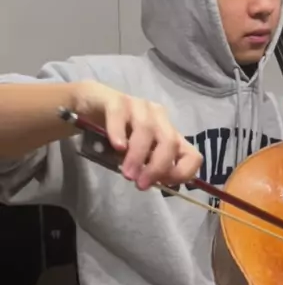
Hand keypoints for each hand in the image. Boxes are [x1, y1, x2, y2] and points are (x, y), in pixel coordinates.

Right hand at [73, 80, 202, 189]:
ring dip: (138, 156)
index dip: (182, 172)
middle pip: (170, 142)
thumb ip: (147, 168)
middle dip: (158, 166)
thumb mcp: (136, 156)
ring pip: (146, 129)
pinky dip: (119, 133)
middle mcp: (159, 118)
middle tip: (140, 184)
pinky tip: (117, 147)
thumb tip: (155, 184)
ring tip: (127, 174)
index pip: (192, 155)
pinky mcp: (116, 100)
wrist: (88, 106)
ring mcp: (139, 106)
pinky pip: (120, 116)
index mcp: (169, 134)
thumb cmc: (116, 135)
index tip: (163, 184)